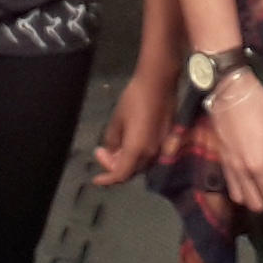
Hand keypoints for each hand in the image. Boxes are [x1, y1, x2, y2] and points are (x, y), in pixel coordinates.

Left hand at [92, 67, 177, 185]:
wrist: (159, 82)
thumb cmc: (134, 98)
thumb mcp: (117, 119)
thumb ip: (112, 140)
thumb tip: (111, 151)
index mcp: (137, 150)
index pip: (121, 175)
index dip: (107, 180)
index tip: (96, 179)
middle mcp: (151, 153)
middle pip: (131, 171)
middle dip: (114, 166)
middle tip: (101, 152)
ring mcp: (161, 147)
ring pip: (140, 164)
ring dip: (125, 160)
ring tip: (113, 147)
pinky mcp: (167, 139)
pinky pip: (149, 155)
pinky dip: (136, 155)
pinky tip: (128, 143)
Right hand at [207, 73, 262, 214]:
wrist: (230, 92)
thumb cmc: (261, 108)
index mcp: (259, 166)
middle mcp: (242, 173)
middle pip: (257, 205)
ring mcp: (229, 168)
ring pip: (242, 200)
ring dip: (257, 203)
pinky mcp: (221, 162)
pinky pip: (232, 188)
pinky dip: (244, 194)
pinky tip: (253, 185)